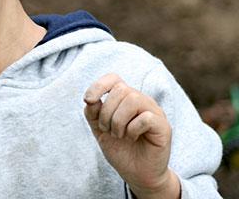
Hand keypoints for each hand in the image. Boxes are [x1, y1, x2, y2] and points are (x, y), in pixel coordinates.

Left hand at [84, 74, 179, 198]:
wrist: (137, 174)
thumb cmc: (120, 149)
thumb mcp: (100, 130)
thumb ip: (93, 113)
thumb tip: (91, 100)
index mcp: (125, 99)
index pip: (113, 78)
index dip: (98, 85)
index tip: (88, 101)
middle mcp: (141, 101)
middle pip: (120, 89)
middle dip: (106, 111)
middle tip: (108, 130)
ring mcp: (154, 112)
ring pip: (133, 99)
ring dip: (118, 120)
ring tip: (119, 134)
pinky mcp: (163, 127)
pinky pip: (146, 117)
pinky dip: (132, 129)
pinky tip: (132, 138)